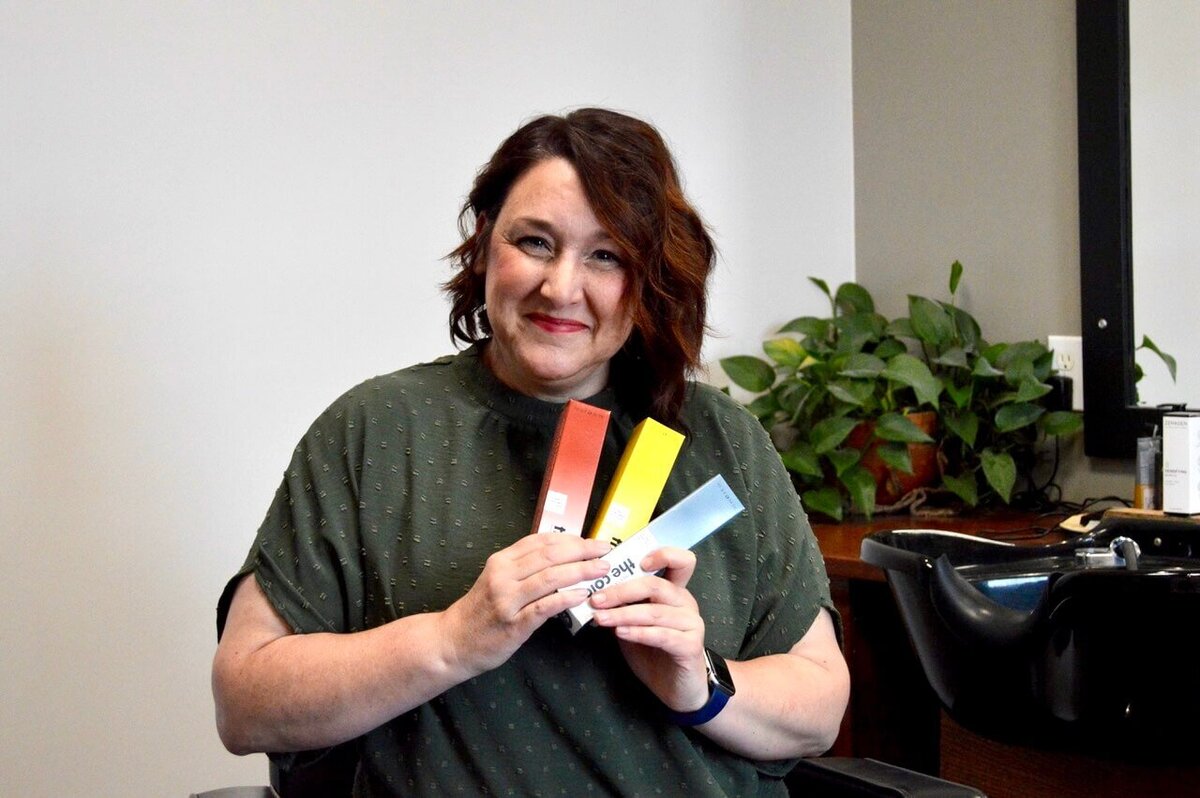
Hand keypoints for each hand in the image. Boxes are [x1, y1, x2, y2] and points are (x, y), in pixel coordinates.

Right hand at [440, 534, 611, 676]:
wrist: (453, 641)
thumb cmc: (480, 611)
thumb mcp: (497, 579)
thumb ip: (524, 567)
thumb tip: (562, 556)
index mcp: (501, 561)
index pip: (541, 541)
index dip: (571, 539)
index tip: (592, 541)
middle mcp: (503, 576)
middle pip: (550, 556)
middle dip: (582, 551)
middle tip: (605, 551)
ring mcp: (508, 600)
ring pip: (550, 577)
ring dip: (580, 571)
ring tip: (602, 570)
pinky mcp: (514, 624)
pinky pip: (545, 607)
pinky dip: (566, 598)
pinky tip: (583, 595)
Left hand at [587, 546, 710, 712]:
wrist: (678, 688)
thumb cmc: (655, 653)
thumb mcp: (634, 625)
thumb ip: (623, 608)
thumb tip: (593, 596)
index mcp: (674, 592)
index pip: (680, 561)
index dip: (663, 555)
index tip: (637, 562)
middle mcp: (685, 603)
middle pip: (656, 585)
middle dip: (622, 590)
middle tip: (597, 599)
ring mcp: (691, 623)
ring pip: (655, 611)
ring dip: (624, 613)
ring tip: (601, 618)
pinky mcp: (690, 645)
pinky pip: (662, 635)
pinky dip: (638, 632)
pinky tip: (620, 633)